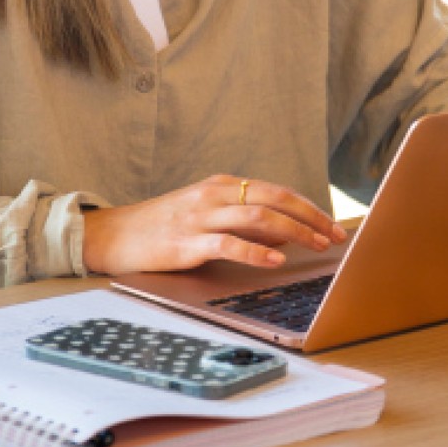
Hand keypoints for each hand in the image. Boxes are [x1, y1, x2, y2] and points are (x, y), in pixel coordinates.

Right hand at [80, 175, 349, 274]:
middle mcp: (214, 195)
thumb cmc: (162, 227)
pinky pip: (228, 244)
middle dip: (310, 217)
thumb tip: (284, 233)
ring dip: (293, 231)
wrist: (112, 235)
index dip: (308, 208)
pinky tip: (275, 260)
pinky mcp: (186, 242)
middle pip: (274, 198)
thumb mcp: (206, 216)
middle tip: (334, 235)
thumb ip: (243, 222)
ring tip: (315, 245)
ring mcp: (200, 217)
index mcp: (221, 186)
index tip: (332, 225)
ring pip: (257, 216)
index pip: (276, 191)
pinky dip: (256, 251)